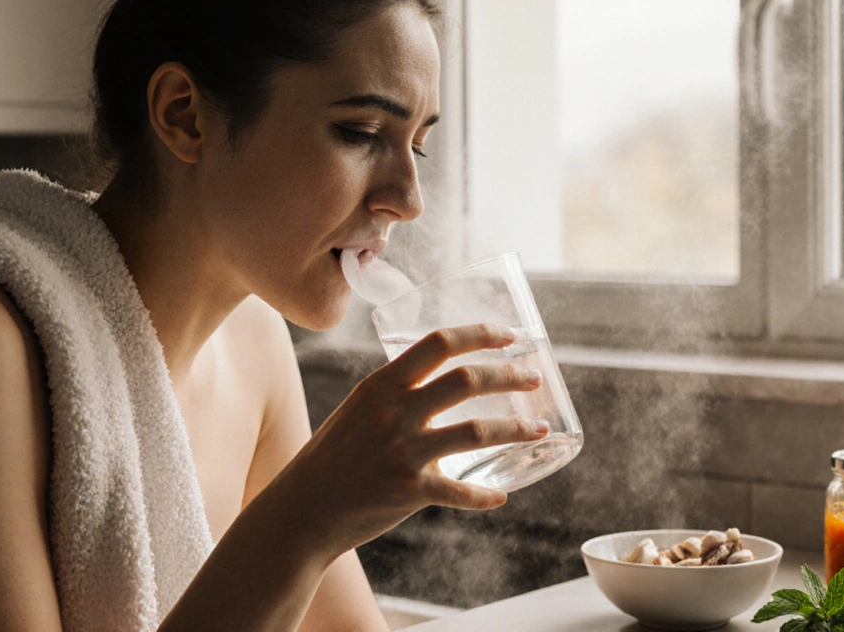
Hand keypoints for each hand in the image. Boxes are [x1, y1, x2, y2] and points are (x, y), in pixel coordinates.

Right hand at [272, 323, 548, 556]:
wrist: (302, 508)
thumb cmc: (334, 456)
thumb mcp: (359, 408)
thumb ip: (396, 392)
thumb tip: (443, 379)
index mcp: (381, 384)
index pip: (439, 343)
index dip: (480, 334)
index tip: (510, 335)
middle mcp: (394, 412)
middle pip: (466, 380)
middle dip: (510, 375)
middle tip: (535, 378)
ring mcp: (403, 451)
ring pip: (477, 432)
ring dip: (517, 429)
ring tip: (541, 428)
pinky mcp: (410, 490)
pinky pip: (461, 491)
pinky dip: (485, 495)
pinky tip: (500, 495)